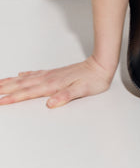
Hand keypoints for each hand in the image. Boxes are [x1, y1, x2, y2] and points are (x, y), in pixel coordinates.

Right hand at [0, 55, 115, 108]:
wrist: (101, 65)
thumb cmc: (94, 79)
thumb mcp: (82, 90)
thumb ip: (66, 96)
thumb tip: (50, 103)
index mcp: (53, 84)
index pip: (28, 92)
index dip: (13, 97)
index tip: (0, 101)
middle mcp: (49, 78)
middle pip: (22, 84)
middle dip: (6, 88)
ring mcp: (51, 75)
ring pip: (26, 79)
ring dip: (12, 81)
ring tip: (0, 83)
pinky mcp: (55, 73)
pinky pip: (35, 74)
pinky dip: (25, 75)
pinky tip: (20, 75)